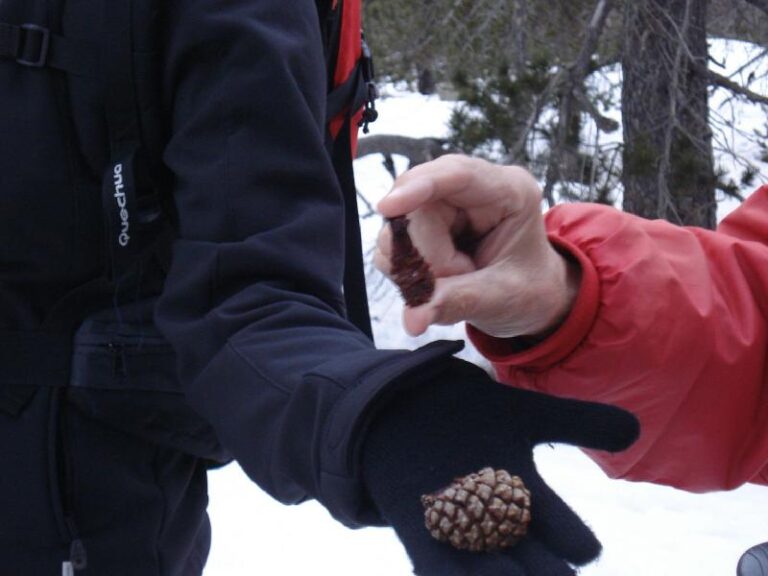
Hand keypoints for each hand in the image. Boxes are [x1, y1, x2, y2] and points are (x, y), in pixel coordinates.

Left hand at [362, 359, 638, 575]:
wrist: (405, 404)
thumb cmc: (470, 410)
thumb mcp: (525, 413)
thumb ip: (577, 421)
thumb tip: (633, 431)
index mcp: (530, 500)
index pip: (568, 538)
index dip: (576, 544)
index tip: (584, 548)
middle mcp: (499, 524)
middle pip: (534, 562)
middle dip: (546, 573)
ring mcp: (459, 528)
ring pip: (490, 570)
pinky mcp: (418, 530)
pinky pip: (435, 567)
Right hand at [375, 155, 579, 337]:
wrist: (530, 299)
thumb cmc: (529, 290)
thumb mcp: (502, 298)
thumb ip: (457, 302)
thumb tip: (411, 319)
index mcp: (508, 191)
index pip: (456, 174)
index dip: (418, 187)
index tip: (387, 207)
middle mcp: (471, 189)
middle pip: (418, 208)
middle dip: (426, 256)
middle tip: (459, 278)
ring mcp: (443, 205)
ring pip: (398, 229)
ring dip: (416, 267)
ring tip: (457, 280)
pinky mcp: (421, 224)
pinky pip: (392, 246)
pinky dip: (407, 272)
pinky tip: (438, 281)